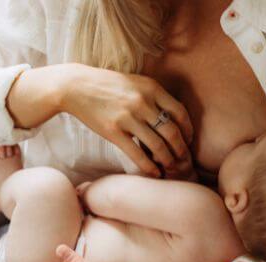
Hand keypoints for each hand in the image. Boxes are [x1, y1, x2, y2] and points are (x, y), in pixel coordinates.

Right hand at [58, 64, 194, 179]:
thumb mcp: (135, 83)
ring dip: (167, 161)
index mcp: (152, 88)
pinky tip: (154, 174)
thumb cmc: (107, 86)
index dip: (188, 131)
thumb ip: (153, 96)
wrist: (77, 87)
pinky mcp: (114, 132)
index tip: (188, 141)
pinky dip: (149, 167)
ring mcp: (128, 117)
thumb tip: (172, 117)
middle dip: (180, 150)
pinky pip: (137, 154)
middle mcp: (143, 102)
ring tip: (169, 168)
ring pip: (157, 146)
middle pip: (172, 132)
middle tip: (182, 160)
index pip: (180, 113)